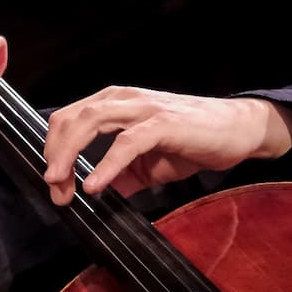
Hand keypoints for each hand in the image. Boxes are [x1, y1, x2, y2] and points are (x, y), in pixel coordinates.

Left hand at [41, 86, 291, 205]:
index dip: (53, 150)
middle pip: (71, 118)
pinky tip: (95, 185)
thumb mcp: (149, 162)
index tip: (54, 185)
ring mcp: (145, 108)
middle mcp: (125, 99)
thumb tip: (98, 192)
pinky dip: (106, 164)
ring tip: (61, 184)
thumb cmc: (194, 140)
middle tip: (53, 187)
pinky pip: (127, 143)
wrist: (238, 130)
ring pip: (92, 122)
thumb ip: (123, 174)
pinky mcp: (164, 124)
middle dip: (54, 154)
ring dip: (69, 154)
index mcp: (116, 103)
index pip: (68, 119)